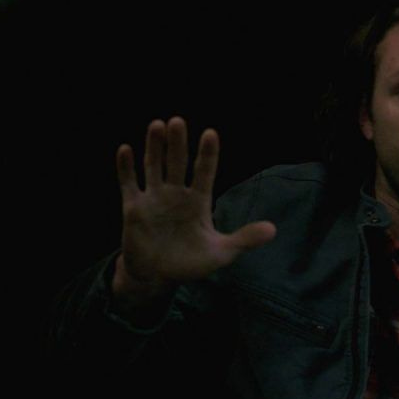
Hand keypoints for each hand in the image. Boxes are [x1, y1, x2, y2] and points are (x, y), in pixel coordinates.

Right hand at [111, 117, 275, 319]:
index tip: (210, 134)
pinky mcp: (134, 208)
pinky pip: (129, 184)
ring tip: (156, 125)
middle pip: (177, 163)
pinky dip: (126, 168)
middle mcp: (176, 193)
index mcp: (199, 200)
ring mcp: (154, 198)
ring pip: (154, 166)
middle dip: (177, 143)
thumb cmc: (190, 263)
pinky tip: (125, 149)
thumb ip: (244, 239)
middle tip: (178, 121)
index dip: (207, 154)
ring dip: (154, 147)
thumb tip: (273, 229)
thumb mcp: (220, 253)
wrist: (157, 277)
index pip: (205, 172)